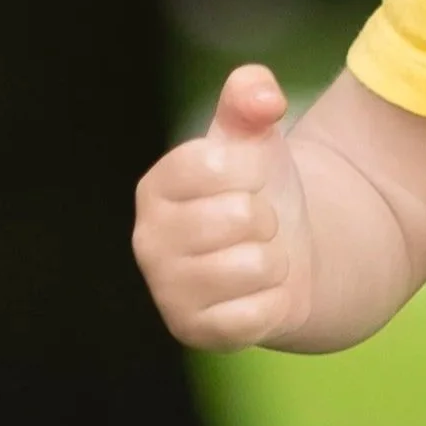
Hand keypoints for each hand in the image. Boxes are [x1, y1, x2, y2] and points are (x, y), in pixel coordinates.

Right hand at [131, 64, 314, 350]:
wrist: (277, 255)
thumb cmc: (255, 189)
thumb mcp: (253, 136)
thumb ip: (251, 96)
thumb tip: (262, 92)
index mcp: (156, 186)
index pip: (218, 164)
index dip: (252, 169)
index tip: (246, 179)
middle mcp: (148, 240)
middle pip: (243, 216)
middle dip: (266, 219)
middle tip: (254, 226)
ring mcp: (167, 291)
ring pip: (257, 266)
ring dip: (274, 261)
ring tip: (255, 257)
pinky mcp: (195, 332)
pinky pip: (259, 313)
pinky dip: (274, 301)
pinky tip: (256, 294)